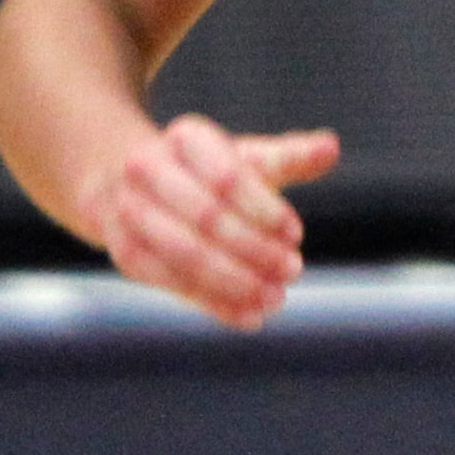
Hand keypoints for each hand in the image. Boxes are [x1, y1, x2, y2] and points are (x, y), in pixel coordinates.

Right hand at [85, 113, 339, 328]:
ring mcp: (129, 211)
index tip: (296, 235)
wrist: (130, 184)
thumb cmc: (206, 170)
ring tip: (274, 298)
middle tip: (292, 271)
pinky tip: (247, 316)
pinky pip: (169, 282)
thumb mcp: (246, 157)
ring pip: (184, 254)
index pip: (228, 177)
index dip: (264, 208)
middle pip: (206, 217)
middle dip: (253, 249)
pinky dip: (211, 303)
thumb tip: (330, 148)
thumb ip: (289, 156)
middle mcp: (148, 169)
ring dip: (233, 283)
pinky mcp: (124, 252)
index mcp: (187, 138)